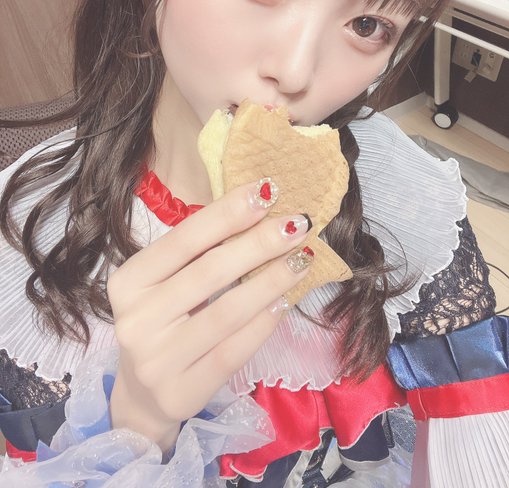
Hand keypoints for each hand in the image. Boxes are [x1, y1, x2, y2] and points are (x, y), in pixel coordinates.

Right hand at [107, 180, 311, 450]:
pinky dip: (264, 324)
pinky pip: (233, 353)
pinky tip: (285, 302)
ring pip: (226, 312)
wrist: (143, 395)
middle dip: (259, 242)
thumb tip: (256, 209)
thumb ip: (197, 253)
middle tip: (298, 223)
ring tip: (302, 259)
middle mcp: (135, 319)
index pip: (184, 239)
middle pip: (209, 272)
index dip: (228, 213)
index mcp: (128, 281)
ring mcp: (156, 361)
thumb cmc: (162, 322)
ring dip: (272, 281)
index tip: (267, 191)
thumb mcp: (163, 283)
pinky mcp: (181, 393)